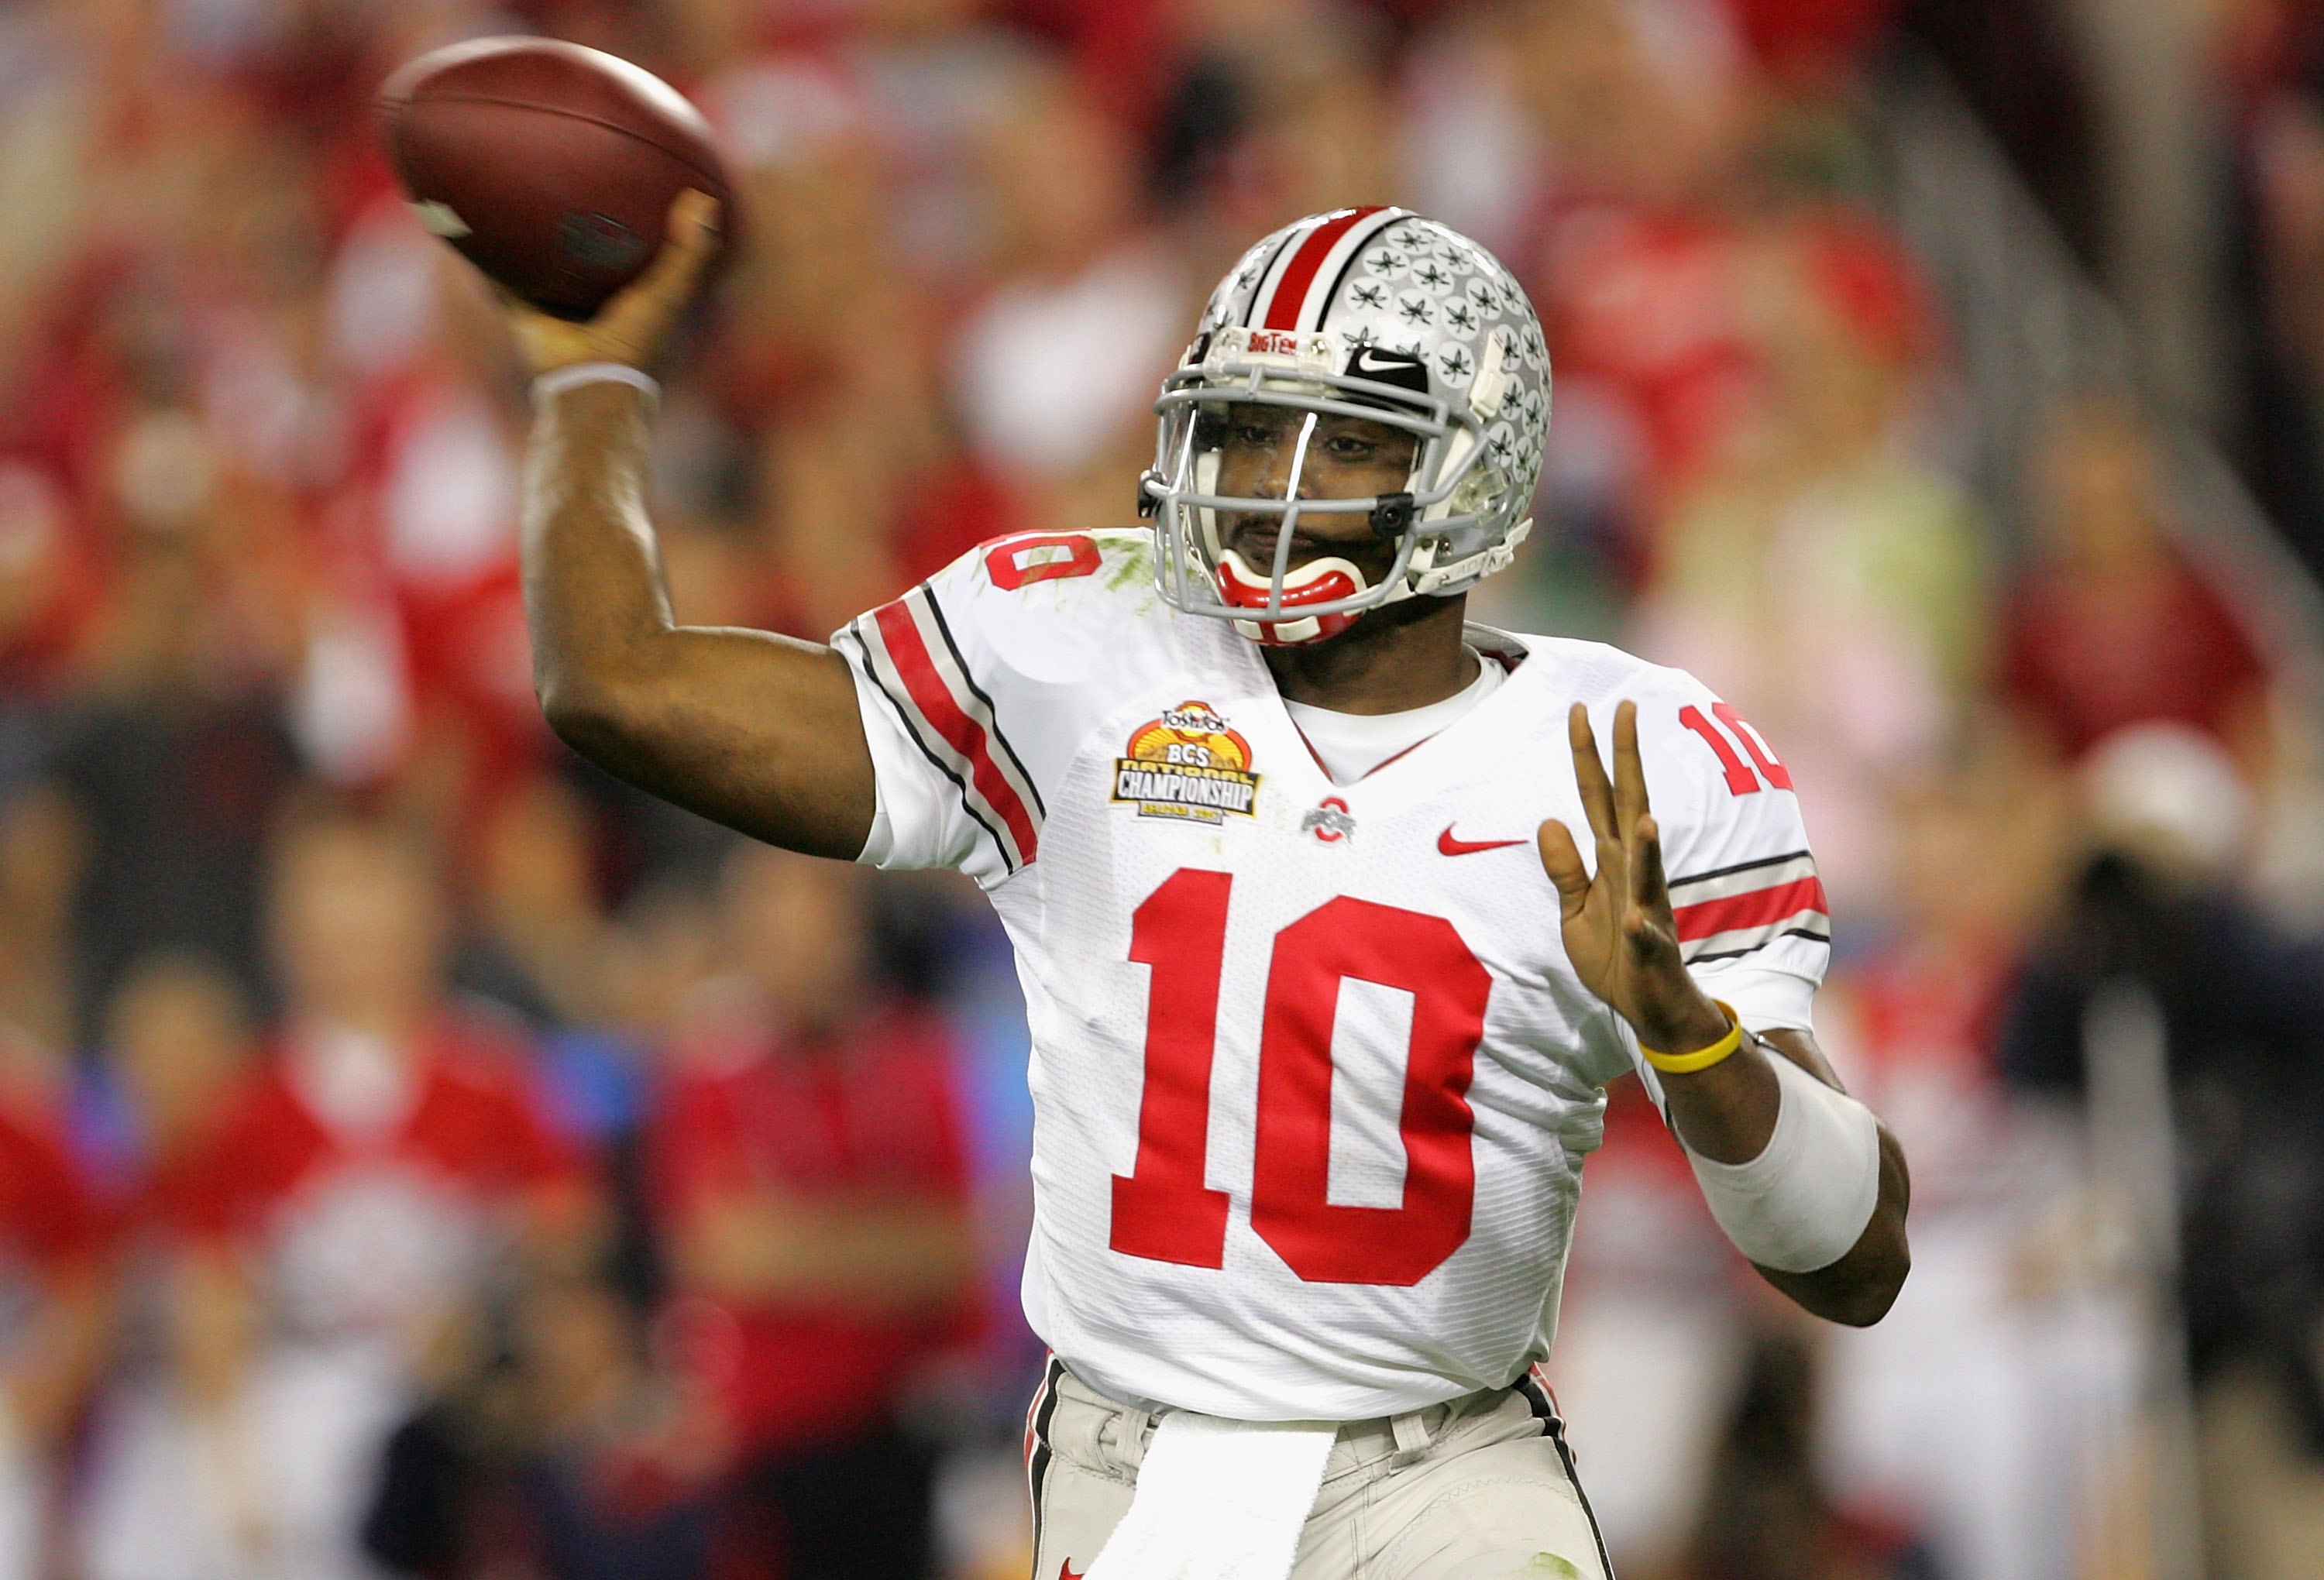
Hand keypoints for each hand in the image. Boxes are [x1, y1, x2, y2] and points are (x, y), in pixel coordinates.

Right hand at [505, 188, 722, 374]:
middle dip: (570, 216)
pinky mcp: (524, 310)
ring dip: (524, 233)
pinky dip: (484, 256)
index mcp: (627, 290)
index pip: (629, 243)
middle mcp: (590, 295)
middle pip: (578, 246)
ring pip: (538, 259)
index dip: (627, 213)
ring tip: (510, 188)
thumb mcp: (671, 293)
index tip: (624, 172)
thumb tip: (704, 198)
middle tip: (560, 168)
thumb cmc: (636, 342)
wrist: (589, 383)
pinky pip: (499, 277)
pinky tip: (469, 223)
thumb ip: (690, 252)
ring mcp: (556, 303)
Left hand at [1537, 700, 1729, 1055]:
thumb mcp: (1575, 910)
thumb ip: (1565, 869)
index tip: (1579, 709)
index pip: (1599, 796)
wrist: (1651, 1008)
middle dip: (1626, 762)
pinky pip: (1647, 939)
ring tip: (1646, 816)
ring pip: (1648, 871)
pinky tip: (1634, 922)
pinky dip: (1641, 931)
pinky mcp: (1651, 952)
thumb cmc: (1616, 955)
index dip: (1589, 755)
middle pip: (1629, 808)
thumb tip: (1550, 821)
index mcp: (1613, 860)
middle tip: (1623, 709)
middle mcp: (1635, 874)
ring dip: (1647, 847)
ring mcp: (1647, 910)